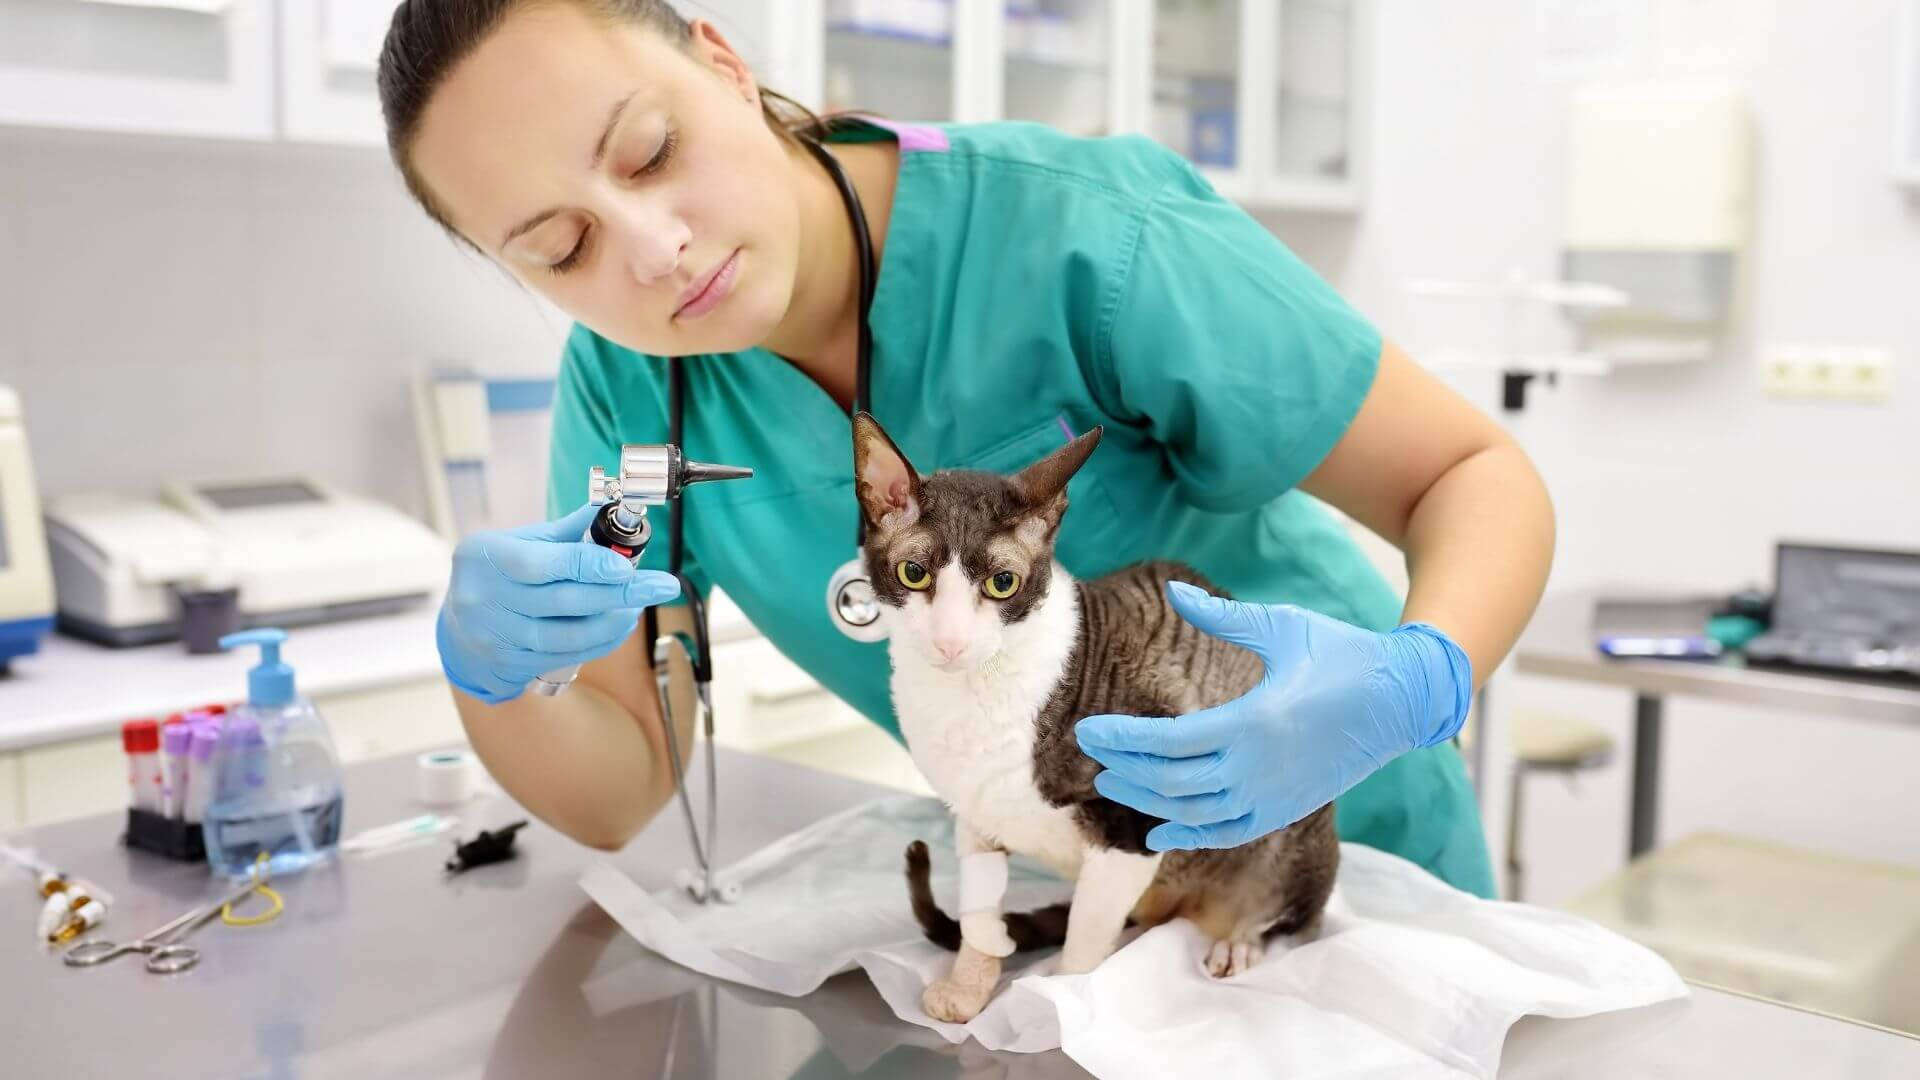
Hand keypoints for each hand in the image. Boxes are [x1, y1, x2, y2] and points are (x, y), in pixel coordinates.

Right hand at [436, 503, 680, 703]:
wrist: (457, 631)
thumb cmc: (497, 575)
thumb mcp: (519, 544)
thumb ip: (566, 532)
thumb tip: (614, 509)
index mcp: (485, 557)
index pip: (543, 563)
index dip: (589, 566)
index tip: (627, 568)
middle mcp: (484, 598)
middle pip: (564, 601)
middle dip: (620, 593)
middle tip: (661, 586)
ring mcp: (496, 636)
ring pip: (569, 635)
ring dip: (614, 621)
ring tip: (640, 606)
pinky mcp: (510, 665)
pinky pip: (568, 655)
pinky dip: (601, 641)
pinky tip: (620, 626)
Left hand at [1075, 581, 1470, 850]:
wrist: (1402, 700)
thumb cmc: (1342, 655)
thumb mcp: (1283, 625)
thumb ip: (1222, 615)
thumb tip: (1172, 592)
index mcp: (1255, 720)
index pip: (1170, 740)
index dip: (1124, 739)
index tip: (1089, 730)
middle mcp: (1260, 768)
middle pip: (1172, 781)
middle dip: (1125, 768)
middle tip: (1090, 754)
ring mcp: (1273, 796)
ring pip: (1194, 812)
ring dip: (1147, 802)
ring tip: (1112, 785)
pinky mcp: (1284, 810)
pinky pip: (1227, 833)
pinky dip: (1189, 835)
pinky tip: (1157, 832)